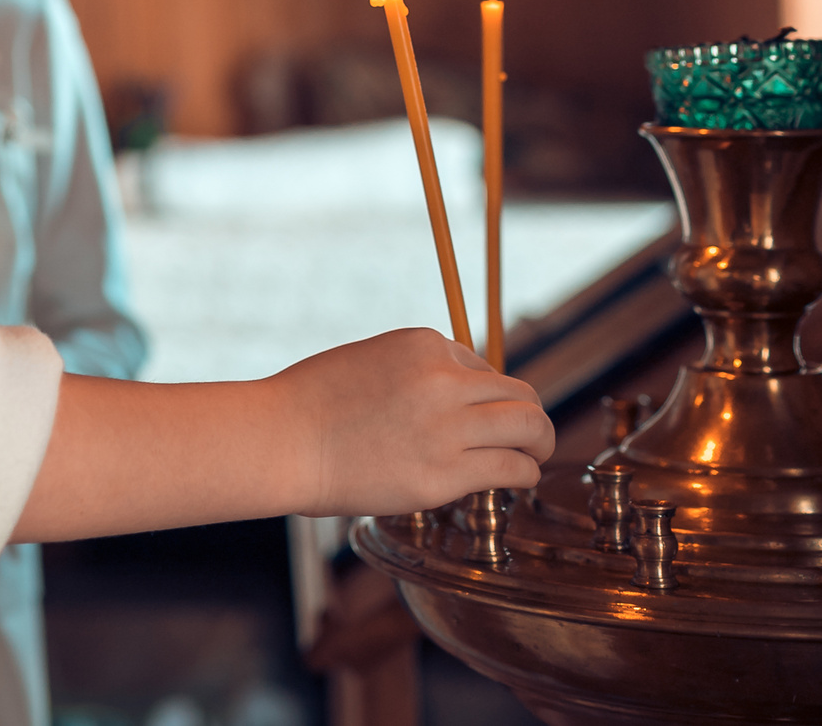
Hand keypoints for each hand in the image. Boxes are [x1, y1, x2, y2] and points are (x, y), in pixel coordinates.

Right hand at [273, 327, 553, 514]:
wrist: (283, 441)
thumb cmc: (312, 404)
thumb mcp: (370, 361)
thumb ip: (416, 372)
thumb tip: (459, 393)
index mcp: (423, 344)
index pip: (480, 366)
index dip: (483, 395)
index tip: (474, 417)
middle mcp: (443, 380)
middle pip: (518, 393)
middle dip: (529, 415)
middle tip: (532, 435)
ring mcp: (446, 427)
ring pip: (528, 427)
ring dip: (539, 442)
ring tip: (536, 455)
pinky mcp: (444, 474)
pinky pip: (511, 467)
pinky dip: (524, 472)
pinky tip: (518, 477)